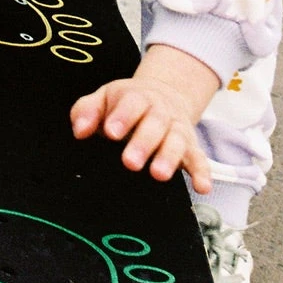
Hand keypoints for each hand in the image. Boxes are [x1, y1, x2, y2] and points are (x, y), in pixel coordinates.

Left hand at [70, 44, 218, 194]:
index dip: (123, 116)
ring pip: (177, 140)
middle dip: (144, 142)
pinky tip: (202, 187)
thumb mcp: (103, 99)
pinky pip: (199, 158)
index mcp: (137, 97)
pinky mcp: (191, 147)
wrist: (163, 94)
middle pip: (155, 123)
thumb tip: (79, 131)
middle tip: (130, 162)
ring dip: (170, 157)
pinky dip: (203, 172)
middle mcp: (161, 111)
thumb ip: (87, 111)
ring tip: (159, 174)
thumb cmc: (126, 104)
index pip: (132, 103)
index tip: (111, 132)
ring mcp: (178, 128)